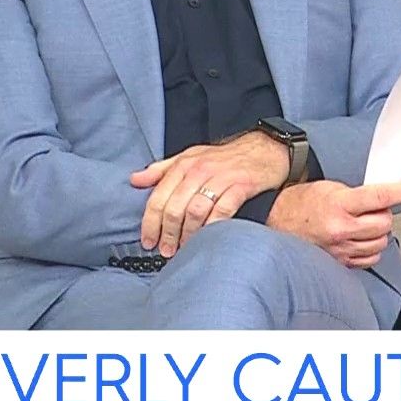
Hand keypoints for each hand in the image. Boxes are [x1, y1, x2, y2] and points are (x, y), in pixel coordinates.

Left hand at [130, 132, 287, 255]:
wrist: (265, 149)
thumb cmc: (225, 158)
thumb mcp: (191, 157)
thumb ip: (162, 170)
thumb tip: (135, 180)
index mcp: (183, 165)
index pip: (158, 198)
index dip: (150, 223)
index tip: (148, 241)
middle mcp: (199, 171)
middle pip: (175, 208)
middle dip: (168, 234)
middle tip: (166, 251)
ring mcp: (221, 178)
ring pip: (195, 211)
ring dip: (188, 234)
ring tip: (185, 248)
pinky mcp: (241, 186)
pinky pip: (223, 210)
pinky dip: (213, 226)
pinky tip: (209, 237)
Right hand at [269, 180, 400, 268]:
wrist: (277, 222)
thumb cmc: (301, 203)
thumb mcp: (330, 188)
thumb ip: (358, 195)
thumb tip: (384, 199)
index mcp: (339, 204)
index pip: (380, 197)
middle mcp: (340, 228)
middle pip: (384, 222)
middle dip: (384, 214)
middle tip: (374, 209)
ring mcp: (341, 248)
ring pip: (381, 242)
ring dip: (379, 232)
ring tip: (365, 224)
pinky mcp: (340, 262)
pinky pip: (370, 258)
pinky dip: (372, 249)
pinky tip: (362, 240)